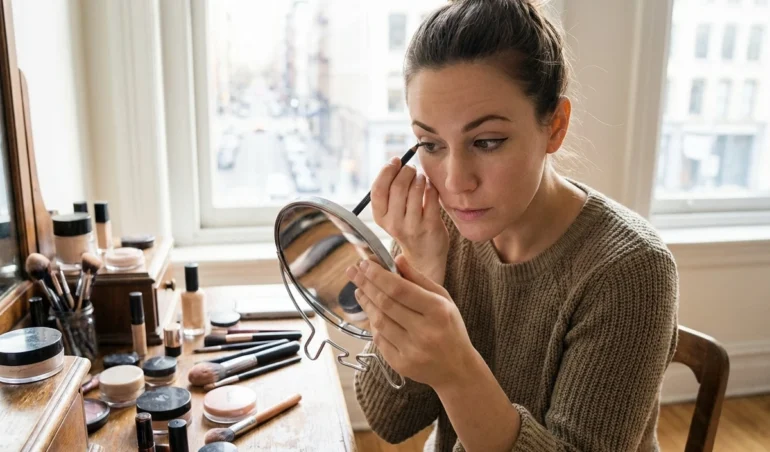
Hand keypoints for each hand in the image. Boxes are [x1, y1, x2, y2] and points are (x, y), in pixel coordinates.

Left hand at [346, 254, 476, 389]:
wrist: (457, 369)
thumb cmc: (449, 328)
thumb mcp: (443, 299)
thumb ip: (419, 279)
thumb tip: (397, 259)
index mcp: (437, 311)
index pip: (400, 289)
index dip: (378, 275)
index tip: (364, 264)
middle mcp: (424, 331)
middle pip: (386, 304)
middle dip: (366, 284)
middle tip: (353, 272)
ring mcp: (411, 350)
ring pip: (379, 322)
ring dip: (366, 303)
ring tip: (359, 289)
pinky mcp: (401, 364)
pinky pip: (379, 340)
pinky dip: (373, 324)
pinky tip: (371, 312)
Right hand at [371, 157, 448, 283]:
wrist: (424, 256)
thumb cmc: (407, 227)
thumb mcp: (390, 215)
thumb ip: (389, 193)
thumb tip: (394, 163)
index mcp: (380, 218)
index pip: (378, 189)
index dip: (386, 171)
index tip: (395, 161)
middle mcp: (394, 223)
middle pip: (397, 186)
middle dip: (406, 171)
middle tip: (411, 169)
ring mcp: (413, 226)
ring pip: (415, 189)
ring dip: (419, 178)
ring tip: (421, 178)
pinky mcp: (431, 226)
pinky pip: (431, 196)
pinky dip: (431, 186)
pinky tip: (430, 187)